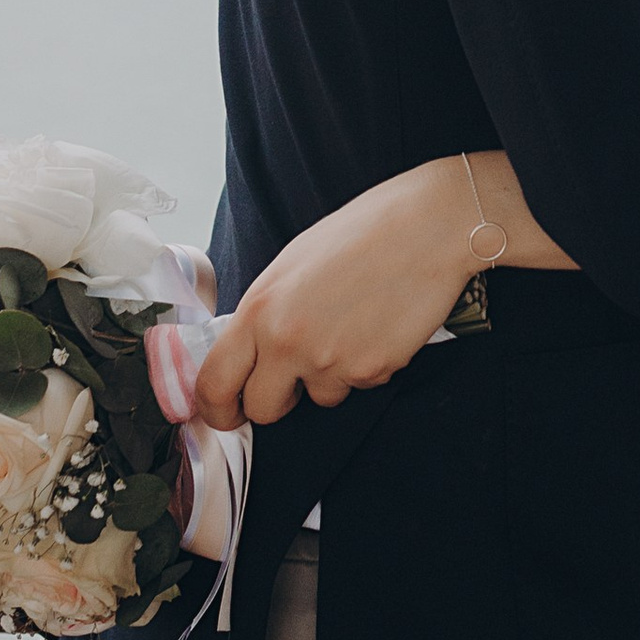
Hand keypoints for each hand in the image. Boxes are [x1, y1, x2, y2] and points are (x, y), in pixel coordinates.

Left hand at [194, 159, 481, 427]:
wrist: (426, 226)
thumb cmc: (361, 233)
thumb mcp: (291, 266)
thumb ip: (264, 314)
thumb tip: (251, 354)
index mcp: (259, 309)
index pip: (213, 383)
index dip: (216, 409)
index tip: (227, 413)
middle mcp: (287, 341)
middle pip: (262, 409)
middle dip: (276, 402)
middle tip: (292, 384)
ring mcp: (330, 360)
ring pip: (319, 398)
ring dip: (332, 376)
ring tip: (354, 326)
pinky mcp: (371, 371)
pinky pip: (360, 385)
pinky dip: (369, 365)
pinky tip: (381, 326)